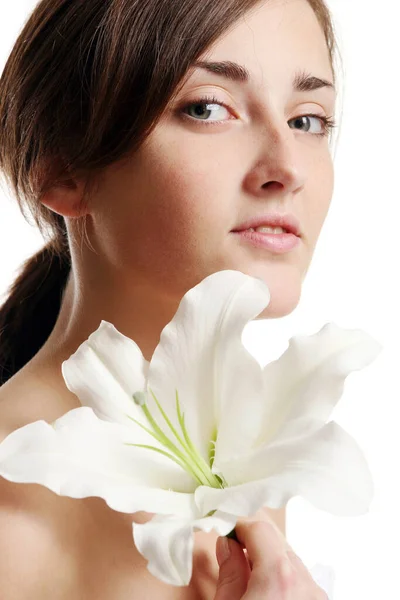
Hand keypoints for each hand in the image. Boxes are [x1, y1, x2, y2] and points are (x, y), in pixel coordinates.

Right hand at [213, 518, 327, 598]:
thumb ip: (229, 571)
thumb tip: (228, 544)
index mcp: (278, 577)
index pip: (259, 529)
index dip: (240, 527)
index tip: (226, 531)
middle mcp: (305, 583)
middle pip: (277, 542)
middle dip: (255, 544)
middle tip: (233, 553)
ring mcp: (317, 596)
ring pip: (291, 561)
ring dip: (270, 562)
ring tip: (251, 581)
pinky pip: (301, 580)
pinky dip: (285, 580)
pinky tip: (268, 594)